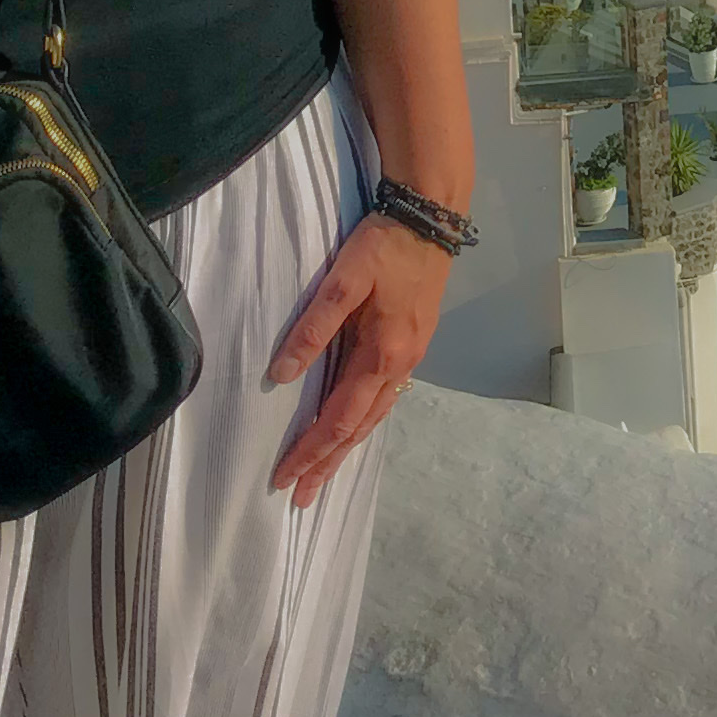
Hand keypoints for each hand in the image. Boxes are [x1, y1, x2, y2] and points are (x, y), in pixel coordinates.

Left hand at [266, 216, 448, 505]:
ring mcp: (411, 357)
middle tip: (301, 497)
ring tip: (323, 473)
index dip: (311, 450)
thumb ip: (313, 327)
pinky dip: (364, 422)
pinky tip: (354, 425)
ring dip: (347, 447)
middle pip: (360, 428)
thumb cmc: (385, 246)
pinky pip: (384, 399)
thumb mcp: (344, 280)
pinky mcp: (413, 345)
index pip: (340, 418)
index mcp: (383, 354)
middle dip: (328, 464)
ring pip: (375, 417)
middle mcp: (400, 366)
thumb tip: (283, 374)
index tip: (284, 477)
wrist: (433, 219)